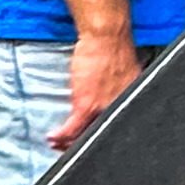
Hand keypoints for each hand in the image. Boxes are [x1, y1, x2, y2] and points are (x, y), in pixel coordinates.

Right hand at [55, 26, 141, 149]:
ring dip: (69, 143)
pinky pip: (72, 127)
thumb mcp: (127, 73)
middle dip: (84, 143)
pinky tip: (53, 138)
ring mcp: (103, 108)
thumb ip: (122, 87)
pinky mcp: (87, 104)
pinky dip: (61, 135)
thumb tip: (117, 93)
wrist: (107, 36)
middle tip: (71, 147)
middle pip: (101, 134)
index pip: (116, 125)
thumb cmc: (114, 49)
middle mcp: (119, 108)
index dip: (104, 136)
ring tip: (59, 145)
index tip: (92, 138)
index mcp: (130, 101)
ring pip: (85, 135)